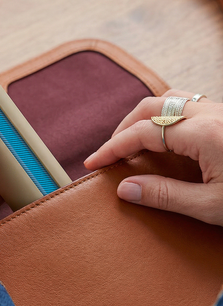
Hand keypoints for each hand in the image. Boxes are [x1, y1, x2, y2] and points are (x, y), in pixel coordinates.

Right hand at [84, 89, 222, 226]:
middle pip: (152, 107)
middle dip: (124, 128)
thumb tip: (125, 188)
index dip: (113, 148)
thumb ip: (166, 195)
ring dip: (145, 117)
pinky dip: (166, 115)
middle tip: (111, 152)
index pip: (143, 133)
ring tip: (133, 140)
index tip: (94, 162)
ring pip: (171, 100)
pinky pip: (188, 104)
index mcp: (204, 133)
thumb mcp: (213, 206)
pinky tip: (165, 135)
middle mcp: (212, 114)